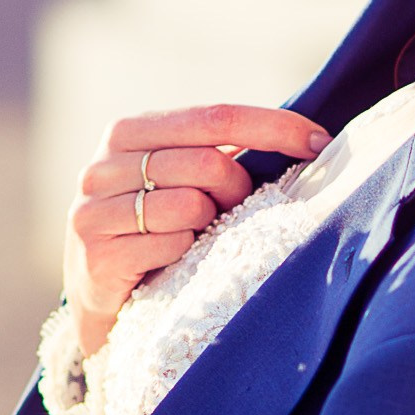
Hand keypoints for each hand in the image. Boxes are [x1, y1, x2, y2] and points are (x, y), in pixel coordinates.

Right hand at [64, 104, 329, 356]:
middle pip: (207, 163)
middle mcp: (104, 164)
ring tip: (193, 237)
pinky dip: (184, 254)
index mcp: (129, 131)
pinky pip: (171, 244)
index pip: (216, 116)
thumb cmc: (154, 232)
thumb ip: (218, 155)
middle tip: (233, 210)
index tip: (320, 142)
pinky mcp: (97, 255)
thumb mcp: (178, 182)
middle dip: (238, 189)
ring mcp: (94, 209)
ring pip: (190, 205)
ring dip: (207, 225)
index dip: (274, 127)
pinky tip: (168, 261)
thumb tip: (304, 138)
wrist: (100, 297)